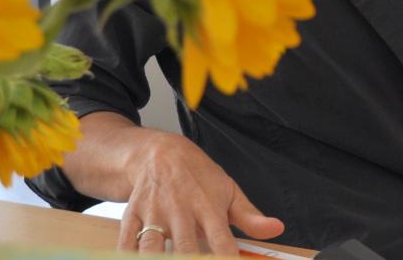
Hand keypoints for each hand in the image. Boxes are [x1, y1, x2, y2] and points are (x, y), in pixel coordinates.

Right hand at [117, 132, 283, 254]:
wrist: (161, 154)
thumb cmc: (198, 176)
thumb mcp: (230, 191)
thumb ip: (251, 217)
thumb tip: (276, 229)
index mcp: (209, 208)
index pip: (221, 241)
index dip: (226, 259)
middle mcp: (181, 211)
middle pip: (184, 247)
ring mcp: (154, 214)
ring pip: (151, 246)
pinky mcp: (132, 216)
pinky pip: (126, 242)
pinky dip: (127, 255)